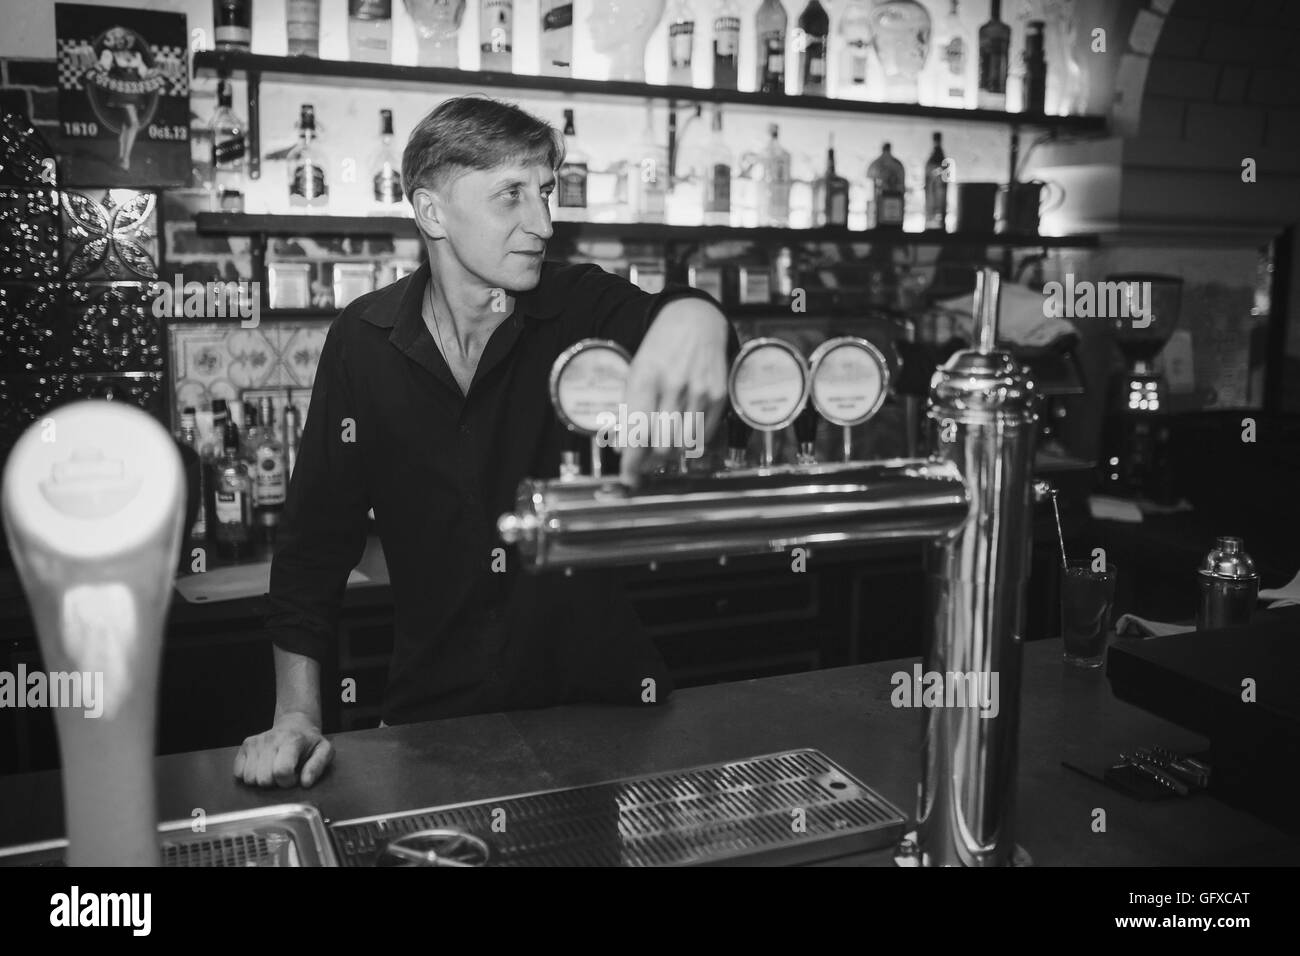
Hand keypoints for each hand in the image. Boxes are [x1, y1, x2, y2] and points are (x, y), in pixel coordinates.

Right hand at [233, 711, 332, 788]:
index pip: (281, 772)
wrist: (295, 724)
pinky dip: (249, 775)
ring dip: (262, 779)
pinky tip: (262, 767)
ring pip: (249, 779)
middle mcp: (270, 740)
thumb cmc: (309, 741)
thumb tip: (306, 782)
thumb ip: (318, 767)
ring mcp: (255, 742)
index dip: (289, 781)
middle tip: (284, 773)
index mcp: (291, 741)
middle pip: (263, 779)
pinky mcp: (245, 745)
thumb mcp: (324, 751)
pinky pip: (238, 773)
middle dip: (275, 782)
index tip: (295, 776)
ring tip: (274, 769)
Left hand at [620, 300, 729, 485]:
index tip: (628, 477)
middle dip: (650, 462)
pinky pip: (704, 434)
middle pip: (661, 446)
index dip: (631, 462)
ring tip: (661, 451)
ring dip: (669, 455)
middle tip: (644, 464)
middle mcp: (673, 385)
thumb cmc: (659, 350)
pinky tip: (681, 436)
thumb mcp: (635, 372)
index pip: (636, 433)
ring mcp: (699, 390)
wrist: (694, 321)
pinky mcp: (718, 394)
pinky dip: (690, 443)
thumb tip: (622, 448)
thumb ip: (628, 410)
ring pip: (682, 444)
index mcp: (644, 378)